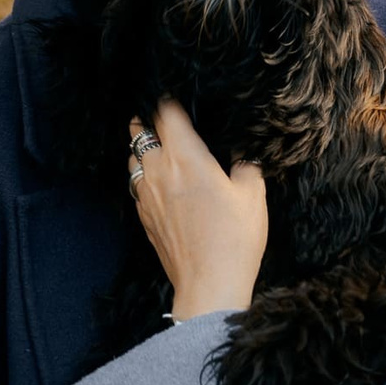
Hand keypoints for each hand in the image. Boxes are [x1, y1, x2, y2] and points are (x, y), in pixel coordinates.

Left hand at [128, 100, 265, 319]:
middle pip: (139, 133)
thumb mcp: (253, 195)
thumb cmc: (234, 239)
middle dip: (147, 121)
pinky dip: (142, 177)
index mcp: (186, 158)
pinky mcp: (144, 218)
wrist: (209, 285)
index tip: (175, 99)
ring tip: (154, 146)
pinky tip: (156, 182)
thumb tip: (239, 159)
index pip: (166, 115)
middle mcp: (159, 172)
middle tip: (158, 117)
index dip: (168, 103)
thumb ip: (245, 166)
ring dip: (141, 149)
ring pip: (133, 160)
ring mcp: (147, 196)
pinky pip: (136, 186)